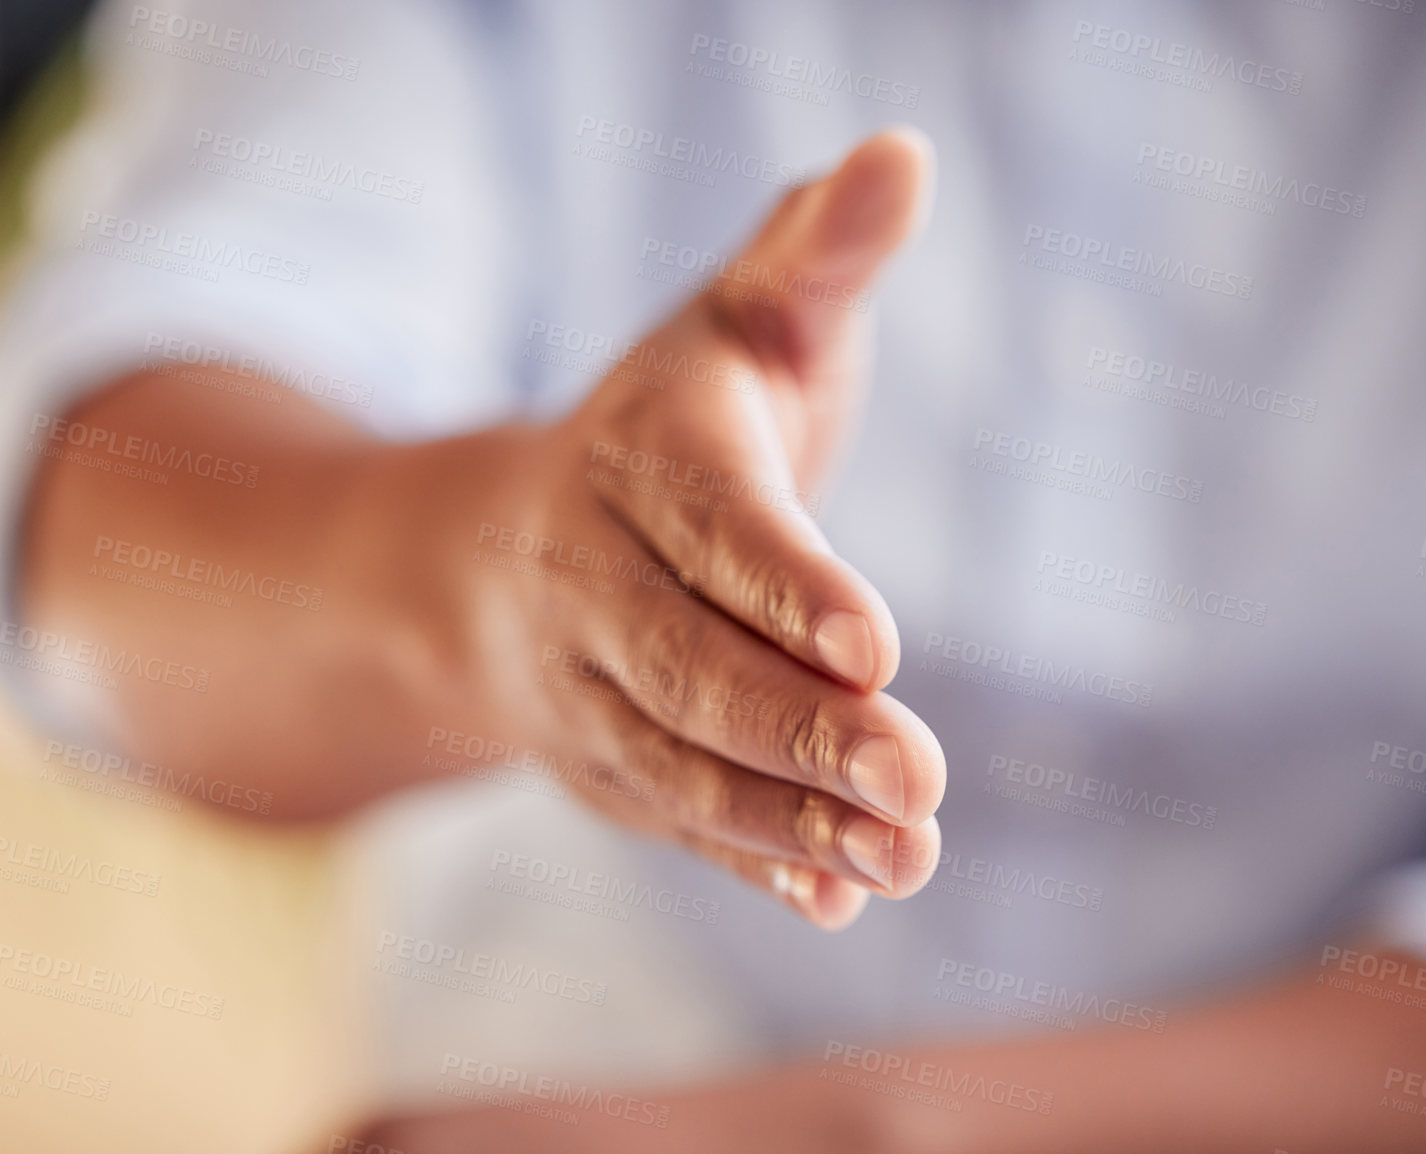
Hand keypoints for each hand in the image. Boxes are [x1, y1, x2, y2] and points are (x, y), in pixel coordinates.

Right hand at [19, 133, 941, 929]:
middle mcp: (593, 579)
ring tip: (905, 856)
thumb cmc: (670, 421)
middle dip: (802, 729)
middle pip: (693, 665)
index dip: (785, 583)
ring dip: (790, 816)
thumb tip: (904, 153)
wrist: (503, 551)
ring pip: (683, 761)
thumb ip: (820, 251)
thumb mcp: (740, 317)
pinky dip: (753, 862)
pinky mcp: (608, 763)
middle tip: (921, 781)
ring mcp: (590, 685)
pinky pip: (675, 819)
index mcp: (635, 457)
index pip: (712, 524)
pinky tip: (835, 900)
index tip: (873, 642)